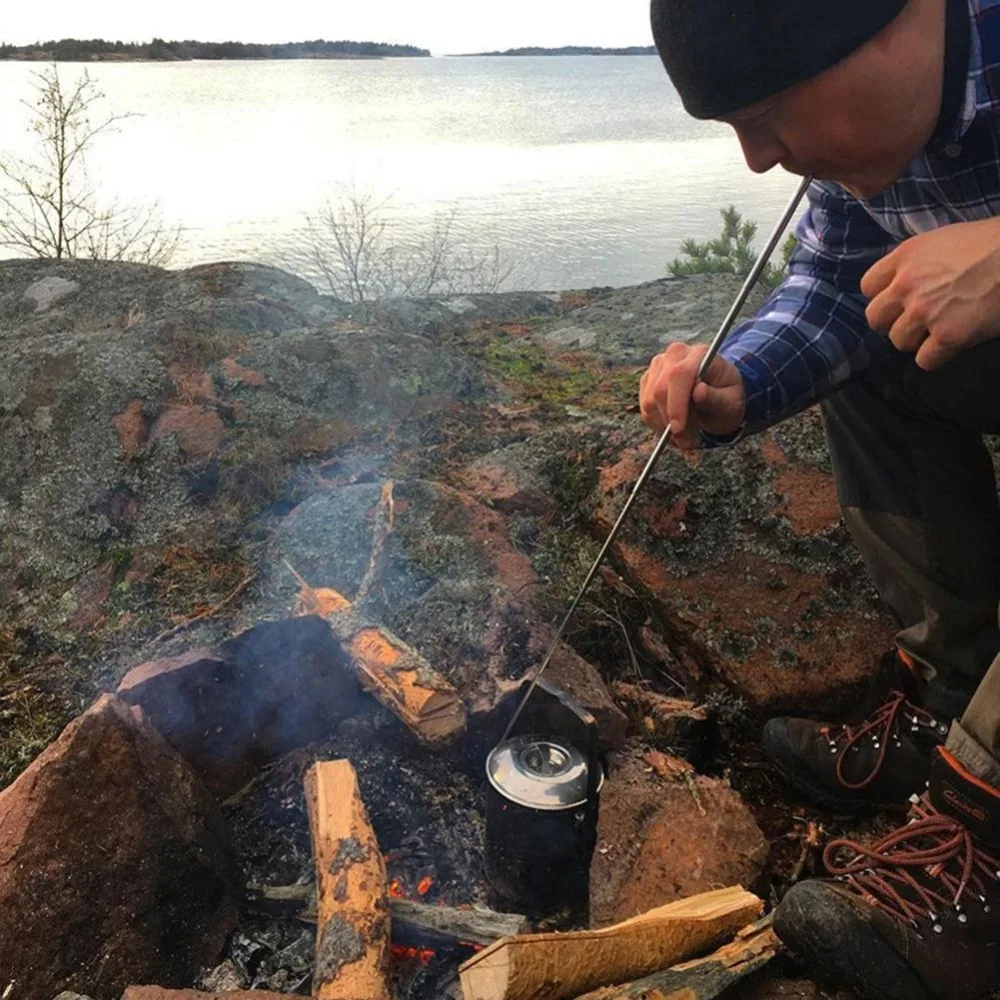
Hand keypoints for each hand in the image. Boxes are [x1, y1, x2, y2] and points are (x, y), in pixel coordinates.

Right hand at [639, 342, 746, 449]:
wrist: (718, 393)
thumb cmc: (727, 397)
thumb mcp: (731, 402)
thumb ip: (716, 398)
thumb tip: (699, 392)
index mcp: (699, 354)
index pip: (679, 375)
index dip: (676, 403)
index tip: (679, 428)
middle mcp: (675, 355)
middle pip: (660, 390)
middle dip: (671, 421)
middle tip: (687, 443)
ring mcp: (658, 367)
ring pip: (650, 402)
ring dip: (665, 427)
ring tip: (685, 439)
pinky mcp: (648, 381)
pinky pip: (645, 409)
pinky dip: (658, 425)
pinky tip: (675, 431)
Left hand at [862, 218, 999, 369]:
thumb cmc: (992, 242)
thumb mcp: (944, 240)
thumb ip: (918, 261)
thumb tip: (906, 280)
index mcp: (906, 256)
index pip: (869, 286)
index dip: (883, 297)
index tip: (898, 301)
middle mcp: (907, 285)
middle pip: (875, 318)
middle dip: (892, 322)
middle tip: (913, 322)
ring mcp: (925, 312)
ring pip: (898, 341)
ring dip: (915, 341)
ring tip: (937, 331)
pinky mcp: (947, 335)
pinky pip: (925, 360)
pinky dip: (937, 357)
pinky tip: (951, 346)